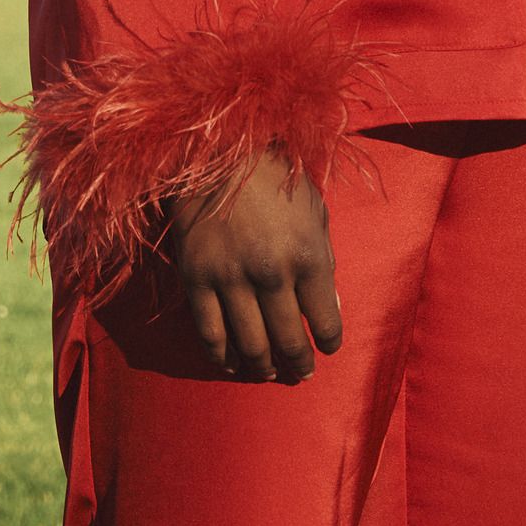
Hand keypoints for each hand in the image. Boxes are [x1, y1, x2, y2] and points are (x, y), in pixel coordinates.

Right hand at [169, 150, 341, 383]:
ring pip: (249, 343)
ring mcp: (231, 278)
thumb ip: (324, 263)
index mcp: (308, 256)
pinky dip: (222, 355)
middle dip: (299, 362)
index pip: (324, 321)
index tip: (327, 349)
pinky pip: (210, 331)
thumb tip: (328, 311)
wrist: (219, 152)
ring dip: (263, 366)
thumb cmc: (277, 180)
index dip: (327, 342)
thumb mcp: (315, 214)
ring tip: (271, 373)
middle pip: (288, 339)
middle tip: (302, 373)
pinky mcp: (197, 278)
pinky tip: (231, 364)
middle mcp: (271, 272)